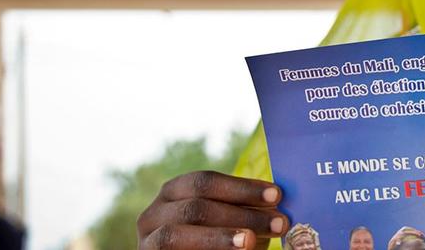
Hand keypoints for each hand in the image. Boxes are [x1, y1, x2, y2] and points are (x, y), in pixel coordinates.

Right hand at [137, 170, 287, 249]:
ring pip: (177, 235)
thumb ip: (247, 211)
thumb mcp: (230, 220)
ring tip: (251, 241)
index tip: (276, 196)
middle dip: (241, 215)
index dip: (242, 188)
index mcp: (174, 191)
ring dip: (219, 238)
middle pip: (196, 208)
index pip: (205, 181)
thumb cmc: (217, 239)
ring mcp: (146, 241)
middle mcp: (153, 213)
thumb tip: (276, 207)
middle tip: (278, 223)